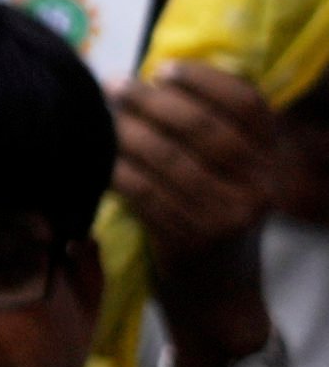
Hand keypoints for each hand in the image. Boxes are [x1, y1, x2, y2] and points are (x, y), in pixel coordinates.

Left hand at [122, 61, 284, 326]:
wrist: (221, 297)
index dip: (205, 79)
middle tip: (114, 84)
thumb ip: (207, 132)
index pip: (248, 104)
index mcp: (271, 160)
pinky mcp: (195, 240)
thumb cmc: (211, 218)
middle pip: (201, 126)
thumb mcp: (229, 175)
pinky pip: (144, 192)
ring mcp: (230, 215)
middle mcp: (260, 186)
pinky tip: (95, 157)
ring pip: (167, 158)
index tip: (164, 69)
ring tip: (99, 115)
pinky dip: (115, 169)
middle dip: (150, 100)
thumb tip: (148, 77)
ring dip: (124, 131)